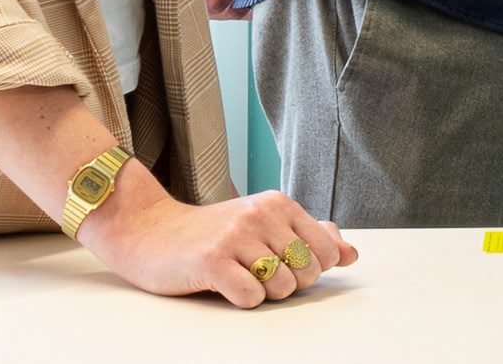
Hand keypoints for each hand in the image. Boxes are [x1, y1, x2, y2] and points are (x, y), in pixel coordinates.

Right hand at [79, 163, 356, 307]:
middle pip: (306, 272)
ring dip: (264, 294)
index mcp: (279, 203)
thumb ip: (310, 235)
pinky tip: (224, 285)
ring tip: (240, 277)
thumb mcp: (264, 225)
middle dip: (288, 284)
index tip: (283, 265)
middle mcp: (260, 214)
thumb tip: (351, 253)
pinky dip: (242, 300)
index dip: (310, 269)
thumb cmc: (212, 234)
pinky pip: (250, 298)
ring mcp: (236, 236)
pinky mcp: (212, 260)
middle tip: (256, 272)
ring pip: (281, 287)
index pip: (326, 250)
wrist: (151, 232)